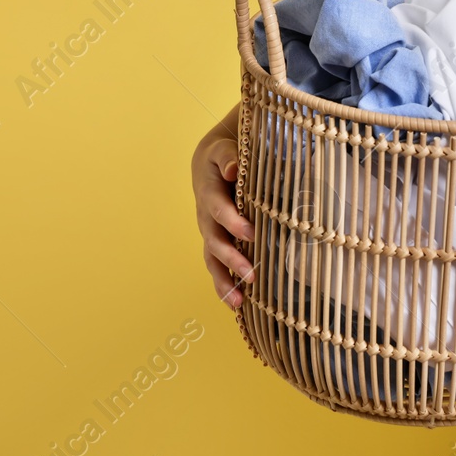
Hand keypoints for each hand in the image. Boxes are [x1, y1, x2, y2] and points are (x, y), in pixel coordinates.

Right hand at [191, 104, 254, 309]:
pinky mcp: (215, 243)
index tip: (250, 233)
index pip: (218, 209)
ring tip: (238, 303)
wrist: (210, 162)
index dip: (232, 222)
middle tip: (250, 275)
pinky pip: (216, 267)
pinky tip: (237, 307)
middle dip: (231, 260)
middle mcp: (205, 218)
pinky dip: (224, 286)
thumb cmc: (223, 154)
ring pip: (212, 261)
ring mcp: (209, 233)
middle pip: (214, 242)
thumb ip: (229, 156)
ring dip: (224, 282)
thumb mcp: (224, 148)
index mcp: (209, 192)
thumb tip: (233, 168)